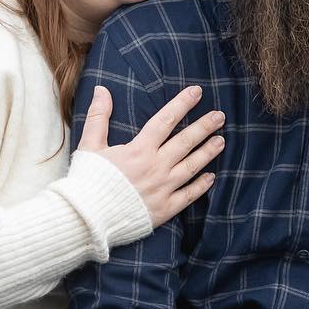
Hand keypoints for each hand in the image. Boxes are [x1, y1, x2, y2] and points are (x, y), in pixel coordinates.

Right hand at [77, 84, 223, 227]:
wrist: (87, 219)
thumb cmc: (87, 181)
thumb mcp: (89, 145)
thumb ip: (98, 117)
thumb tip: (101, 89)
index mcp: (139, 150)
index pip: (166, 120)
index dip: (182, 104)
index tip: (197, 92)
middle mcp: (156, 167)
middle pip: (186, 141)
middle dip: (204, 126)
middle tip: (220, 116)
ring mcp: (163, 189)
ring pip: (192, 166)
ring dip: (208, 152)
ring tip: (221, 141)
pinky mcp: (164, 209)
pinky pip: (188, 195)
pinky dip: (201, 186)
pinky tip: (211, 177)